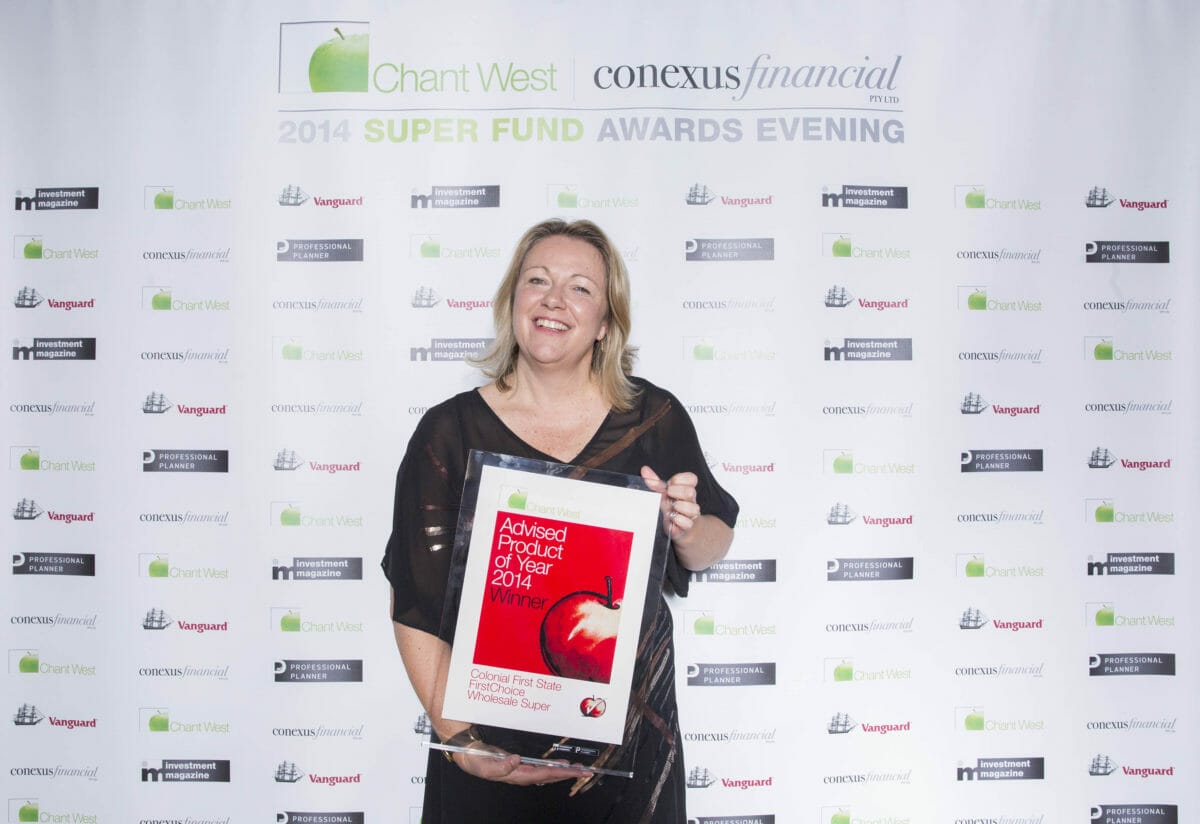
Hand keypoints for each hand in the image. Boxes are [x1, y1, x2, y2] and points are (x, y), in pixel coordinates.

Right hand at [451, 742, 586, 785]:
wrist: (468, 754)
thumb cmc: (476, 761)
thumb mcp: (484, 765)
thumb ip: (500, 765)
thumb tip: (516, 760)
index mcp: (516, 775)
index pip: (542, 774)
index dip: (559, 772)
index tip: (573, 771)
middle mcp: (522, 775)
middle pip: (549, 776)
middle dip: (568, 774)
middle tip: (585, 771)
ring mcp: (522, 770)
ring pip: (547, 772)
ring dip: (563, 771)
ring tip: (578, 769)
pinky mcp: (522, 765)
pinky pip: (542, 768)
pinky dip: (554, 766)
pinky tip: (561, 765)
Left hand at [640, 466, 700, 544]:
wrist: (677, 528)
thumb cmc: (670, 508)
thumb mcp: (662, 494)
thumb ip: (655, 482)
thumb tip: (645, 470)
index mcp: (686, 489)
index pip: (692, 478)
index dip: (680, 479)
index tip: (671, 483)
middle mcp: (690, 501)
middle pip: (691, 492)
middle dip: (677, 492)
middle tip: (668, 495)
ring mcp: (690, 514)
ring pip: (693, 508)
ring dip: (679, 507)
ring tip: (671, 508)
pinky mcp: (687, 526)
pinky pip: (688, 523)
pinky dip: (679, 520)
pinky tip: (672, 518)